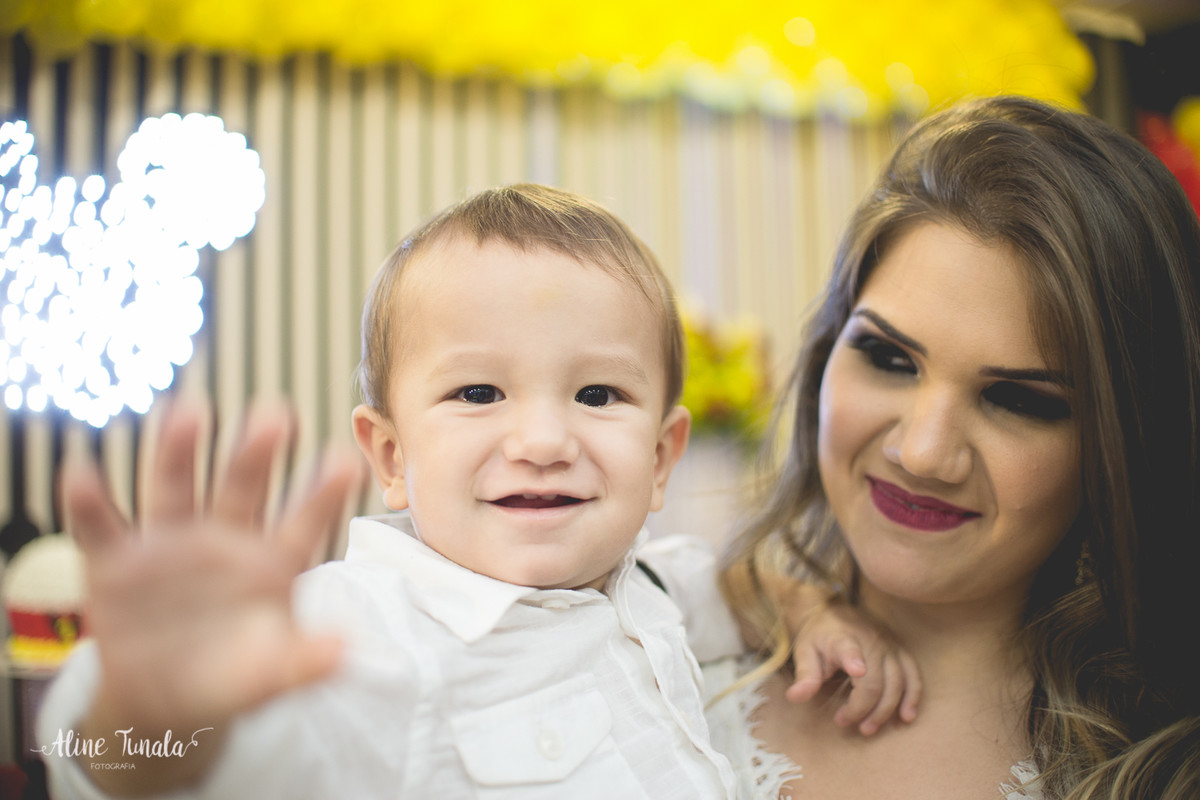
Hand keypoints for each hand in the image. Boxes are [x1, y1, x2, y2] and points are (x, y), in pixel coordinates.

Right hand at [62, 398, 361, 788]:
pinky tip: (82, 472)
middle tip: (274, 413)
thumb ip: (304, 660)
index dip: (320, 495)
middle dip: (255, 454)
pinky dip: (90, 504)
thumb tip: (344, 650)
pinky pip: (101, 529)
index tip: (345, 461)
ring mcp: (169, 545)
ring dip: (179, 453)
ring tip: (188, 410)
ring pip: (176, 491)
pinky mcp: (117, 565)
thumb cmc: (234, 677)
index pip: (302, 522)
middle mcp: (224, 539)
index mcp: (272, 561)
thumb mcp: (271, 673)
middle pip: (241, 489)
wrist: (167, 703)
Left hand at [785, 598, 921, 735]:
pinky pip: (913, 675)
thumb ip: (805, 675)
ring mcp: (889, 645)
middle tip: (844, 721)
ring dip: (885, 710)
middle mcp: (870, 641)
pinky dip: (912, 696)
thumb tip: (795, 697)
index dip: (854, 660)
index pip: (849, 650)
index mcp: (842, 639)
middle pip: (875, 682)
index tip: (857, 672)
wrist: (832, 611)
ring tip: (868, 728)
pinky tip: (906, 716)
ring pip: (897, 683)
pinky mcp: (900, 650)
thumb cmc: (817, 636)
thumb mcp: (804, 652)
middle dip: (862, 709)